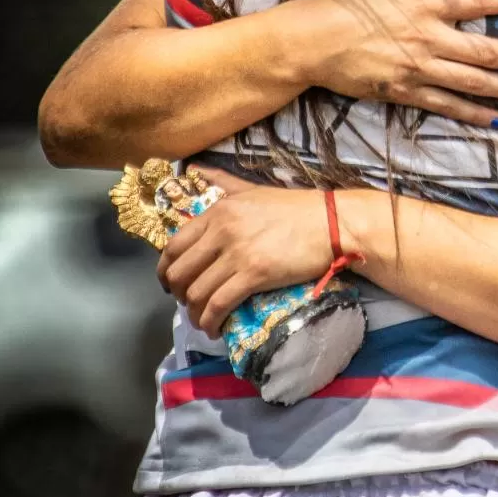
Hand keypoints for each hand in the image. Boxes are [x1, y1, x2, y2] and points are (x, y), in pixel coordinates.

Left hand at [157, 169, 333, 336]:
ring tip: (203, 320)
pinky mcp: (254, 274)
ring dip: (195, 313)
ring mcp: (237, 253)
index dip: (166, 269)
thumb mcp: (252, 189)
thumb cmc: (295, 208)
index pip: (175, 245)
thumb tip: (194, 168)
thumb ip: (221, 181)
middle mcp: (221, 231)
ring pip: (197, 292)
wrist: (331, 223)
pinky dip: (211, 321)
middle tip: (188, 302)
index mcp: (218, 211)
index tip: (171, 282)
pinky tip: (215, 328)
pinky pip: (219, 304)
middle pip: (180, 272)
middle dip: (178, 294)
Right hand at [302, 0, 497, 128]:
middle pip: (487, 51)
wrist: (314, 40)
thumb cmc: (349, 2)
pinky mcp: (407, 93)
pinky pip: (447, 106)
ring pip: (473, 83)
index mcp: (427, 6)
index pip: (480, 1)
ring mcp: (420, 69)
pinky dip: (474, 114)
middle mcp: (430, 39)